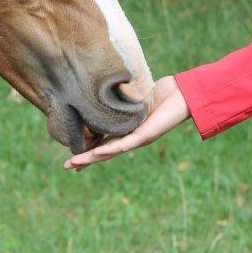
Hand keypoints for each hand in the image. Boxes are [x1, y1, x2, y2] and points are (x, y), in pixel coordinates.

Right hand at [63, 75, 189, 169]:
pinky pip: (124, 144)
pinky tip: (97, 154)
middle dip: (86, 160)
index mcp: (128, 131)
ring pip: (110, 152)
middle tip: (67, 167)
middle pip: (104, 152)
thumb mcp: (136, 95)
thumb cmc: (163, 93)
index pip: (104, 143)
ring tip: (75, 164)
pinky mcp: (146, 135)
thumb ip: (123, 96)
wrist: (184, 95)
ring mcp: (138, 138)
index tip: (74, 156)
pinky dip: (110, 150)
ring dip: (92, 158)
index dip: (89, 150)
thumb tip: (106, 85)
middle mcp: (132, 138)